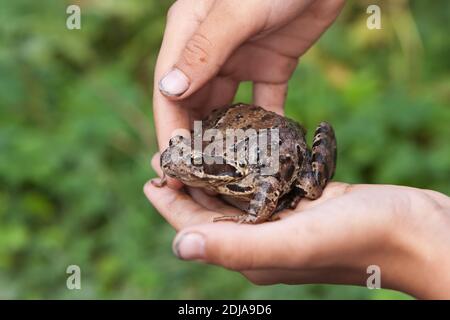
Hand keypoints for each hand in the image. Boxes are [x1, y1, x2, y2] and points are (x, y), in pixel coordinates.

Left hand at [144, 155, 449, 298]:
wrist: (413, 230)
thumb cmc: (359, 238)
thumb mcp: (294, 240)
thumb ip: (236, 246)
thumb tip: (179, 245)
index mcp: (251, 254)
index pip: (196, 228)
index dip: (170, 203)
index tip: (151, 174)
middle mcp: (261, 241)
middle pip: (211, 211)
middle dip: (186, 184)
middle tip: (166, 154)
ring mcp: (280, 222)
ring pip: (233, 197)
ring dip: (212, 173)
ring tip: (193, 147)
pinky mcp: (299, 204)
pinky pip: (260, 186)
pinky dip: (243, 168)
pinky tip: (237, 149)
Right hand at [153, 0, 344, 187]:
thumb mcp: (237, 10)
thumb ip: (204, 50)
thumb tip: (167, 91)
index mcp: (188, 35)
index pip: (168, 91)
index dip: (169, 131)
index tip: (173, 168)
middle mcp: (209, 51)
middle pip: (193, 105)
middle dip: (193, 143)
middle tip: (198, 181)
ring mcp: (240, 60)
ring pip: (225, 109)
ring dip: (225, 139)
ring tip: (228, 174)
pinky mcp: (271, 66)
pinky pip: (263, 102)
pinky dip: (263, 126)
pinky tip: (266, 151)